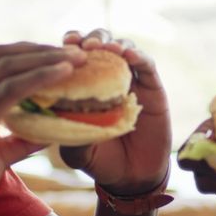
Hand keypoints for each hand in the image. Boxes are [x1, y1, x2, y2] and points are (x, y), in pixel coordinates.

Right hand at [0, 42, 85, 215]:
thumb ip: (15, 141)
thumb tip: (47, 134)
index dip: (26, 52)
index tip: (56, 55)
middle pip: (1, 56)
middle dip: (40, 50)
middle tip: (75, 52)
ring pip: (6, 69)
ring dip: (45, 60)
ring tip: (76, 59)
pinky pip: (8, 92)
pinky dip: (38, 78)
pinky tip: (62, 75)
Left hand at [58, 29, 170, 194]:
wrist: (133, 176)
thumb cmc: (100, 160)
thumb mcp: (77, 151)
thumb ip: (72, 133)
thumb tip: (63, 112)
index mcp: (84, 85)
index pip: (74, 56)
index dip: (68, 46)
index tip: (63, 45)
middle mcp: (106, 77)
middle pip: (99, 43)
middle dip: (92, 38)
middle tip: (85, 46)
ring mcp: (130, 79)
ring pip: (123, 47)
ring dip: (114, 43)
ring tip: (108, 49)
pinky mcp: (152, 86)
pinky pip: (147, 64)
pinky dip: (138, 55)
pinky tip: (130, 55)